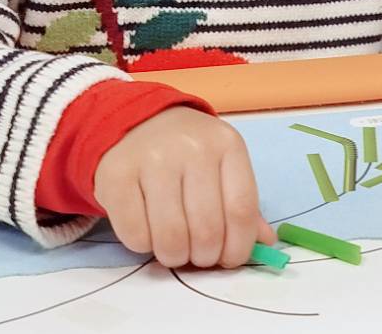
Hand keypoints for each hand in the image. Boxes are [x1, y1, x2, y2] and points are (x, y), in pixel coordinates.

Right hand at [93, 105, 276, 268]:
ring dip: (175, 257)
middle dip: (204, 257)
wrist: (135, 122)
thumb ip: (242, 204)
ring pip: (171, 237)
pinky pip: (136, 235)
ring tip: (174, 248)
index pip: (242, 209)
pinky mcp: (116, 175)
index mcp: (226, 144)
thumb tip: (265, 243)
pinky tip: (148, 231)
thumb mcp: (222, 165)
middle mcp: (192, 147)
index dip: (239, 247)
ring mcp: (152, 159)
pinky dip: (143, 246)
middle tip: (198, 255)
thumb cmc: (186, 153)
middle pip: (207, 229)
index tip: (229, 260)